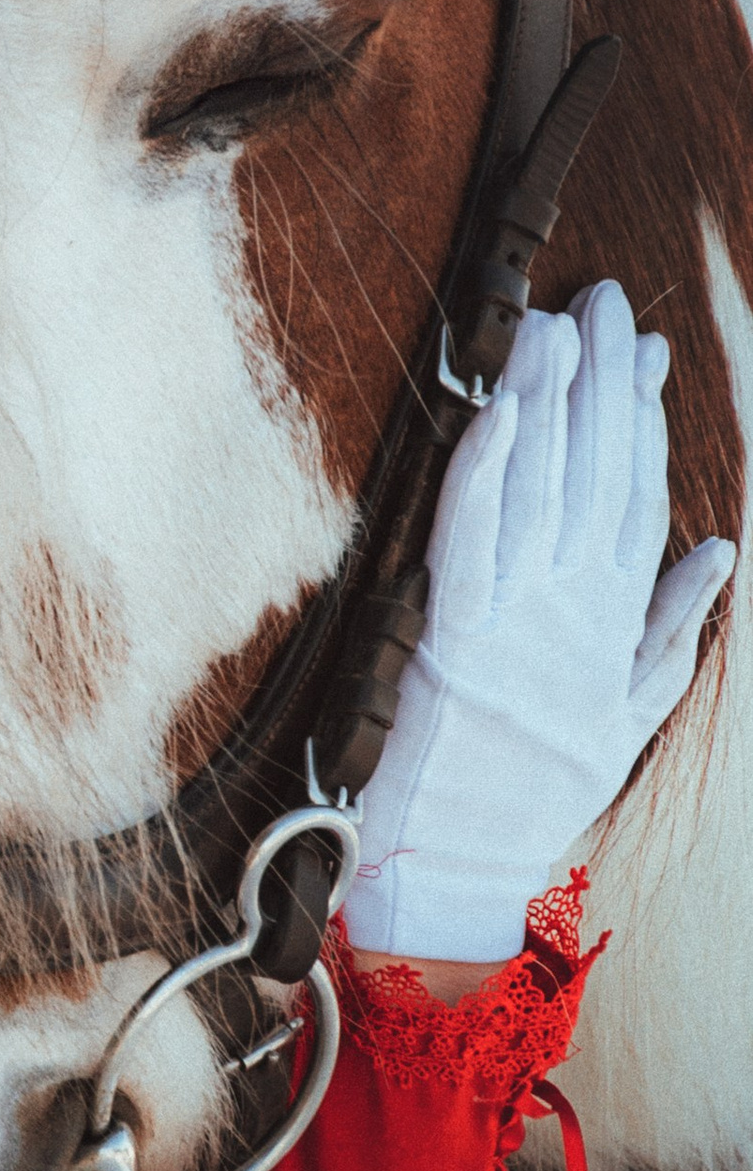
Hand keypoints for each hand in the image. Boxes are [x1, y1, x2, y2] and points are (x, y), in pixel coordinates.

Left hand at [345, 282, 733, 965]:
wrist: (453, 872)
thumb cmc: (532, 795)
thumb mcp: (628, 718)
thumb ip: (674, 629)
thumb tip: (722, 549)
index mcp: (611, 621)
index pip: (634, 494)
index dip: (639, 417)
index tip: (641, 348)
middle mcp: (569, 608)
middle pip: (593, 472)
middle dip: (599, 380)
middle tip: (601, 298)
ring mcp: (513, 619)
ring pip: (539, 488)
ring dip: (548, 401)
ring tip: (556, 324)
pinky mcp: (449, 635)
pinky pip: (470, 536)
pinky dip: (485, 470)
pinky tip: (498, 409)